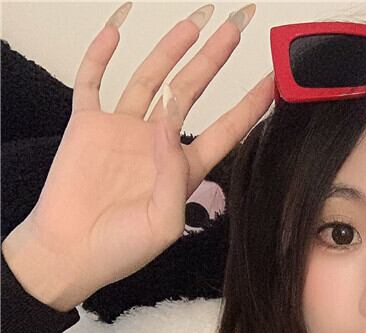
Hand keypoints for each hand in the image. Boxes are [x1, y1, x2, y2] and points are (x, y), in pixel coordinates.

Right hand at [14, 2, 273, 307]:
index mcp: (182, 171)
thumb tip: (167, 127)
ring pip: (150, 78)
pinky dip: (101, 54)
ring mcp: (121, 130)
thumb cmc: (119, 250)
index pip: (226, 129)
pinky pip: (93, 81)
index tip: (273, 79)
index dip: (250, 104)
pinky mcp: (88, 125)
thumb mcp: (162, 225)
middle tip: (236, 26)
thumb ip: (173, 179)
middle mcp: (156, 144)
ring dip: (171, 49)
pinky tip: (117, 30)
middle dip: (214, 58)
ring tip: (195, 22)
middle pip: (192, 91)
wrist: (69, 254)